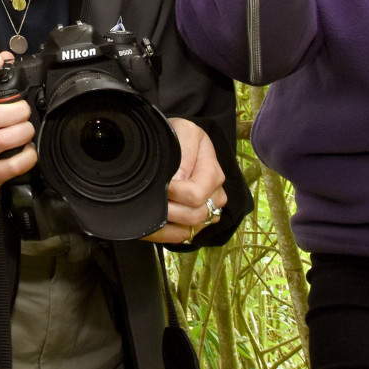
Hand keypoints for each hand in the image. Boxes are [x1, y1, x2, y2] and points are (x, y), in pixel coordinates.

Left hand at [141, 119, 228, 244]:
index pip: (195, 195)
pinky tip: (153, 221)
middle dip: (169, 208)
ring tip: (153, 205)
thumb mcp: (183, 131)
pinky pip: (181, 237)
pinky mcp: (197, 222)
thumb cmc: (180, 137)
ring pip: (190, 230)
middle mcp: (215, 195)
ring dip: (167, 222)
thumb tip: (180, 179)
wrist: (179, 142)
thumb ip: (185, 153)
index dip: (173, 192)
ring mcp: (208, 210)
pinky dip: (164, 233)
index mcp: (213, 173)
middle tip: (153, 196)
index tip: (161, 183)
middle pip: (195, 216)